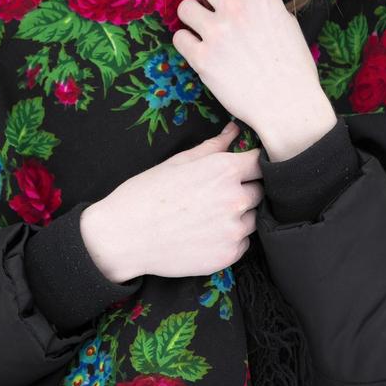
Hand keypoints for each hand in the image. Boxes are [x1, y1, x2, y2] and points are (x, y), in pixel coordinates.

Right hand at [81, 122, 263, 280]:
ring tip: (207, 215)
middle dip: (245, 189)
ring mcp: (234, 230)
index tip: (244, 168)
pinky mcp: (229, 255)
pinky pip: (243, 242)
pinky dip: (231, 238)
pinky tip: (205, 233)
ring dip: (239, 215)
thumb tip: (234, 131)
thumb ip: (213, 147)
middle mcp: (235, 199)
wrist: (124, 236)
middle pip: (261, 190)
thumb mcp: (178, 162)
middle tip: (217, 194)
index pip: (261, 162)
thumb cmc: (146, 194)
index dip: (252, 163)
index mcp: (224, 170)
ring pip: (253, 218)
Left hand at [172, 0, 335, 156]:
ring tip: (206, 30)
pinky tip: (202, 50)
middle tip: (211, 5)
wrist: (288, 105)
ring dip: (193, 17)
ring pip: (184, 7)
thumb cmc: (292, 65)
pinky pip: (179, 37)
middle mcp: (236, 7)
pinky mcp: (202, 58)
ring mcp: (217, 32)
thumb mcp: (285, 19)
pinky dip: (188, 43)